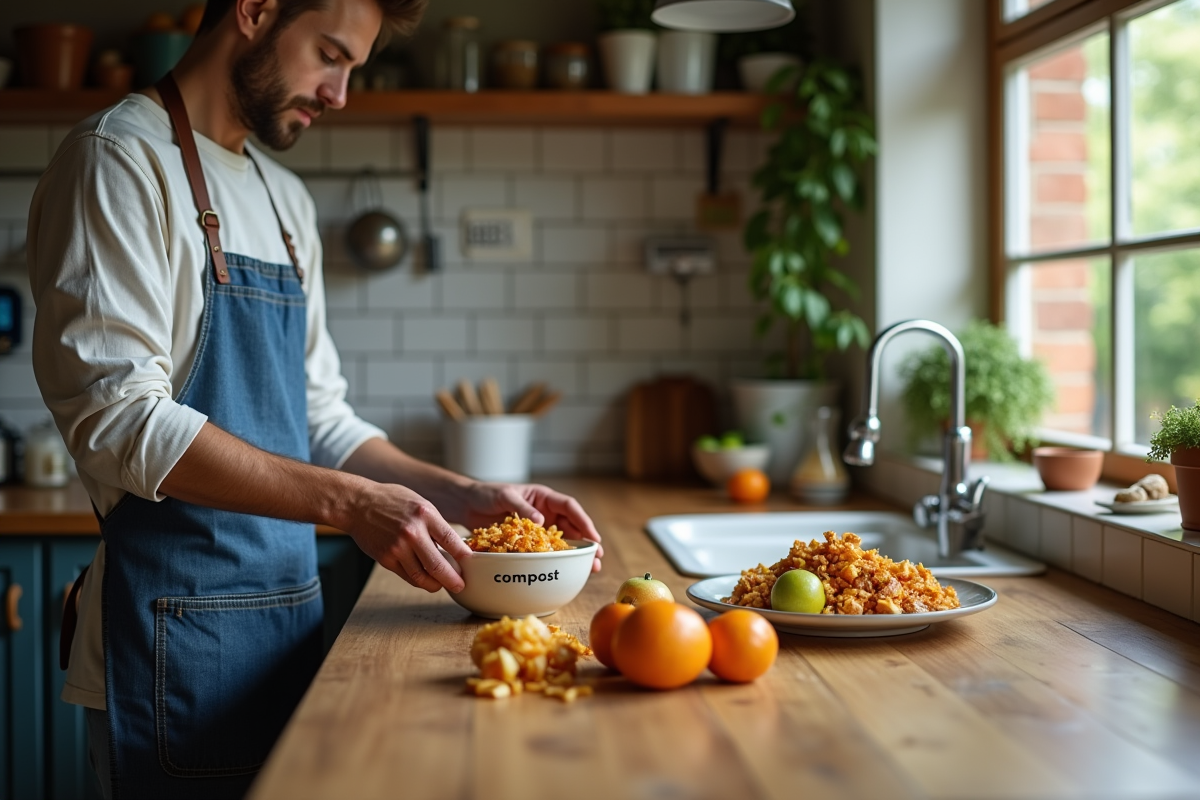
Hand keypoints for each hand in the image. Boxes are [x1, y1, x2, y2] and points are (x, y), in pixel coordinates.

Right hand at [344, 482, 472, 592]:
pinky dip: (419, 581)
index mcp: (425, 514)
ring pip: (422, 576)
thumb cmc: (391, 501)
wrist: (358, 504)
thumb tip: (453, 546)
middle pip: (438, 565)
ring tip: (442, 585)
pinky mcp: (386, 559)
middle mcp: (412, 532)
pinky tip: (425, 580)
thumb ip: (435, 524)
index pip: (451, 540)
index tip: (472, 564)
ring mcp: (398, 547)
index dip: (464, 556)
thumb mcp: (419, 503)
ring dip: (435, 585)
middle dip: (453, 580)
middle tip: (460, 585)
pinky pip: (407, 576)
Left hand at [455, 483, 603, 572]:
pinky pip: (545, 549)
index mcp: (543, 497)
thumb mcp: (504, 497)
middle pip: (572, 526)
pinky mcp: (527, 539)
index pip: (569, 507)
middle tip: (597, 558)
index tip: (593, 537)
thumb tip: (541, 521)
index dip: (583, 521)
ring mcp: (537, 527)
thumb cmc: (485, 494)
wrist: (466, 504)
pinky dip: (555, 559)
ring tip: (589, 569)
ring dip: (575, 554)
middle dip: (586, 542)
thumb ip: (522, 507)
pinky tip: (564, 570)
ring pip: (562, 540)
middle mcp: (545, 511)